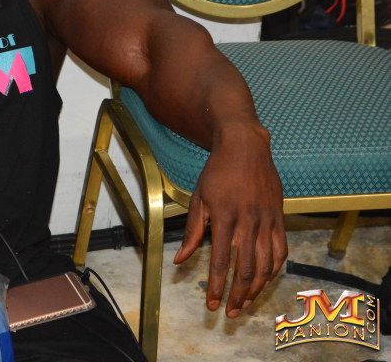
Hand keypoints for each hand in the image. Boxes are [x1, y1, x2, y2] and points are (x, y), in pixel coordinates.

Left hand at [172, 124, 286, 317]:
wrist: (246, 148)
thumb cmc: (217, 173)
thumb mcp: (199, 199)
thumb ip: (192, 232)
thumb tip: (180, 260)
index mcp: (224, 217)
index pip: (222, 260)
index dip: (217, 286)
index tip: (212, 304)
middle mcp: (248, 221)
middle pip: (246, 268)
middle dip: (238, 294)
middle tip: (230, 312)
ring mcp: (267, 220)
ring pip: (267, 264)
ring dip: (257, 288)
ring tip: (246, 303)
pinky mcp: (279, 217)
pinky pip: (281, 250)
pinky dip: (274, 270)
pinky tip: (265, 281)